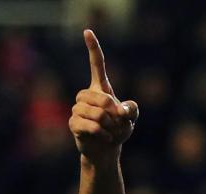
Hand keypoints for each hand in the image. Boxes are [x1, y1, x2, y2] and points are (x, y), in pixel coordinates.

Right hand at [70, 29, 139, 164]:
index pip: (96, 64)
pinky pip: (92, 126)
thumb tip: (121, 109)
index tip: (88, 31)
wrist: (106, 150)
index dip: (93, 48)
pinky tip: (104, 138)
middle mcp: (86, 95)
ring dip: (110, 126)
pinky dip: (104, 134)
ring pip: (97, 114)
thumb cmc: (118, 129)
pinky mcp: (73, 123)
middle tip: (118, 123)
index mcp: (100, 88)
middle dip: (114, 112)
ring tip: (110, 132)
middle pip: (101, 98)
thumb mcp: (131, 118)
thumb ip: (132, 109)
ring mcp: (78, 109)